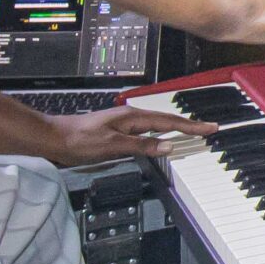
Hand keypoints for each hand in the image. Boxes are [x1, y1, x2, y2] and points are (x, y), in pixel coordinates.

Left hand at [41, 104, 215, 164]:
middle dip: (189, 125)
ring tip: (192, 132)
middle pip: (166, 120)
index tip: (210, 128)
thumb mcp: (113, 146)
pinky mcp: (117, 130)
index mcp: (133, 117)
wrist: (55, 138)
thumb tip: (168, 147)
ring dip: (176, 128)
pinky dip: (160, 134)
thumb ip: (142, 146)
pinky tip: (161, 139)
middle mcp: (131, 117)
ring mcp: (124, 123)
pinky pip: (147, 130)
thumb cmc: (80, 140)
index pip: (169, 122)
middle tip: (208, 129)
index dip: (191, 126)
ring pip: (157, 124)